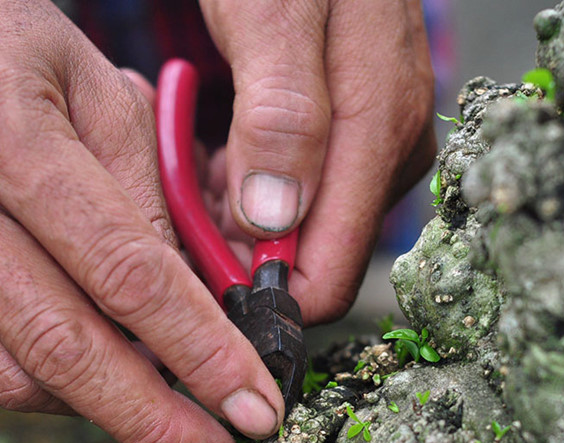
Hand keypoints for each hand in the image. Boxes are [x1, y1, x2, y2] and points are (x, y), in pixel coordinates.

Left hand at [199, 0, 436, 321]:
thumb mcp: (274, 12)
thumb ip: (282, 114)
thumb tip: (277, 221)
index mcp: (380, 128)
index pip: (332, 271)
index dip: (261, 294)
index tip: (194, 284)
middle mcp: (388, 149)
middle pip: (313, 258)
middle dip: (240, 255)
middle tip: (176, 219)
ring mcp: (374, 144)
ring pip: (300, 230)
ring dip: (236, 222)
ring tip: (188, 178)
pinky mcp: (353, 137)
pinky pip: (299, 194)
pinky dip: (249, 191)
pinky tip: (216, 161)